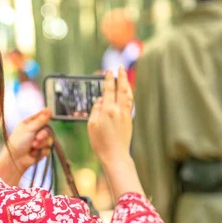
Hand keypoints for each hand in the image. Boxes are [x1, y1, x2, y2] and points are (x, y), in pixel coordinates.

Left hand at [0, 109, 52, 185]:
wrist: (16, 159)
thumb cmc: (18, 141)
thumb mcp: (30, 128)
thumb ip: (41, 119)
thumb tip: (49, 109)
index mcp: (30, 123)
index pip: (42, 116)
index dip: (46, 116)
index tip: (50, 115)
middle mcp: (36, 131)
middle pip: (48, 129)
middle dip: (43, 134)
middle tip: (37, 138)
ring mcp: (39, 141)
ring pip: (49, 139)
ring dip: (41, 144)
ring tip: (33, 146)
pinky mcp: (42, 150)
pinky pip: (48, 149)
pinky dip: (41, 151)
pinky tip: (33, 153)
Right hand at [88, 67, 143, 197]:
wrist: (115, 155)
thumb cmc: (100, 142)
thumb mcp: (91, 125)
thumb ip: (95, 110)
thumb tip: (101, 100)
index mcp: (108, 110)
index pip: (108, 90)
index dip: (108, 79)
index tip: (108, 71)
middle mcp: (119, 110)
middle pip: (122, 89)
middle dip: (121, 77)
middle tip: (121, 67)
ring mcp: (126, 114)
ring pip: (128, 95)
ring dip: (127, 84)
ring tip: (125, 77)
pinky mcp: (129, 120)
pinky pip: (130, 102)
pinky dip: (129, 94)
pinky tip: (128, 92)